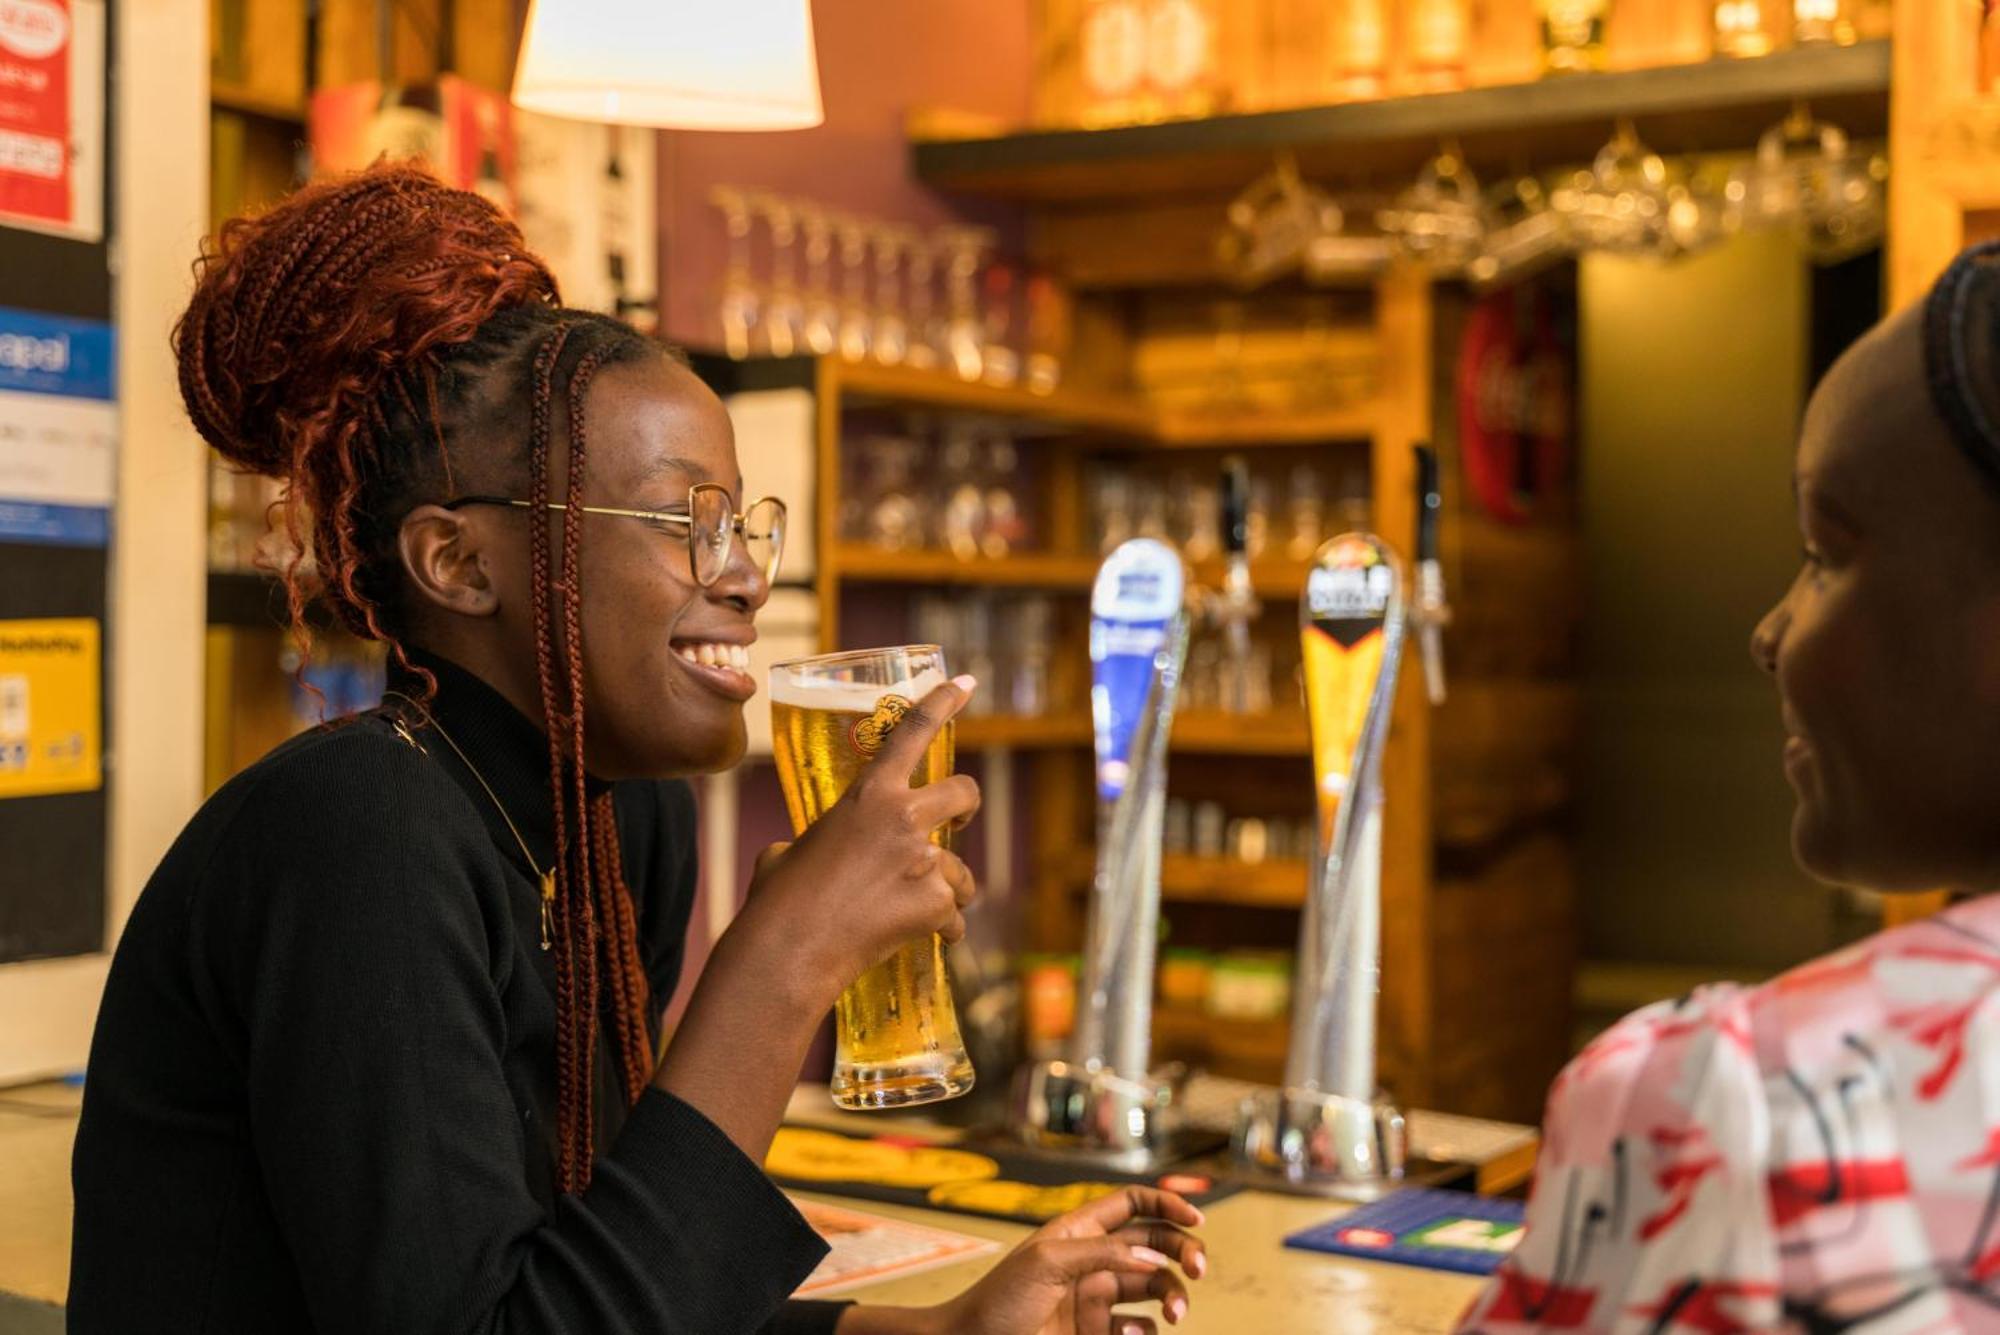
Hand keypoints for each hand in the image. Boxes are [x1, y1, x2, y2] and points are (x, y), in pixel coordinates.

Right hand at [730, 676, 981, 1009]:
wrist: (789, 951)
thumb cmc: (778, 901)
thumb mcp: (788, 851)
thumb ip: (813, 841)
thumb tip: (799, 855)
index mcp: (867, 794)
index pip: (912, 732)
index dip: (942, 702)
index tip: (965, 683)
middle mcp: (904, 817)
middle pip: (964, 793)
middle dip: (966, 806)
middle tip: (958, 820)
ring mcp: (924, 861)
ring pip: (962, 871)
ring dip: (947, 890)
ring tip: (912, 912)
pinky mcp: (936, 903)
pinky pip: (954, 917)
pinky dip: (943, 930)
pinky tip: (923, 940)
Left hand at [925, 1187, 1205, 1334]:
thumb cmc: (999, 1299)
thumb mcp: (1048, 1262)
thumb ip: (1103, 1253)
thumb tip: (1153, 1258)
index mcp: (1080, 1231)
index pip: (1132, 1205)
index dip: (1166, 1206)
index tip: (1196, 1221)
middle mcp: (1094, 1260)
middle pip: (1154, 1245)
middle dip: (1183, 1252)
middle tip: (1197, 1271)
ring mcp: (1097, 1298)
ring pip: (1154, 1287)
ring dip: (1173, 1296)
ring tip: (1174, 1313)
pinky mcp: (1097, 1333)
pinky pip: (1139, 1329)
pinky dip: (1146, 1332)